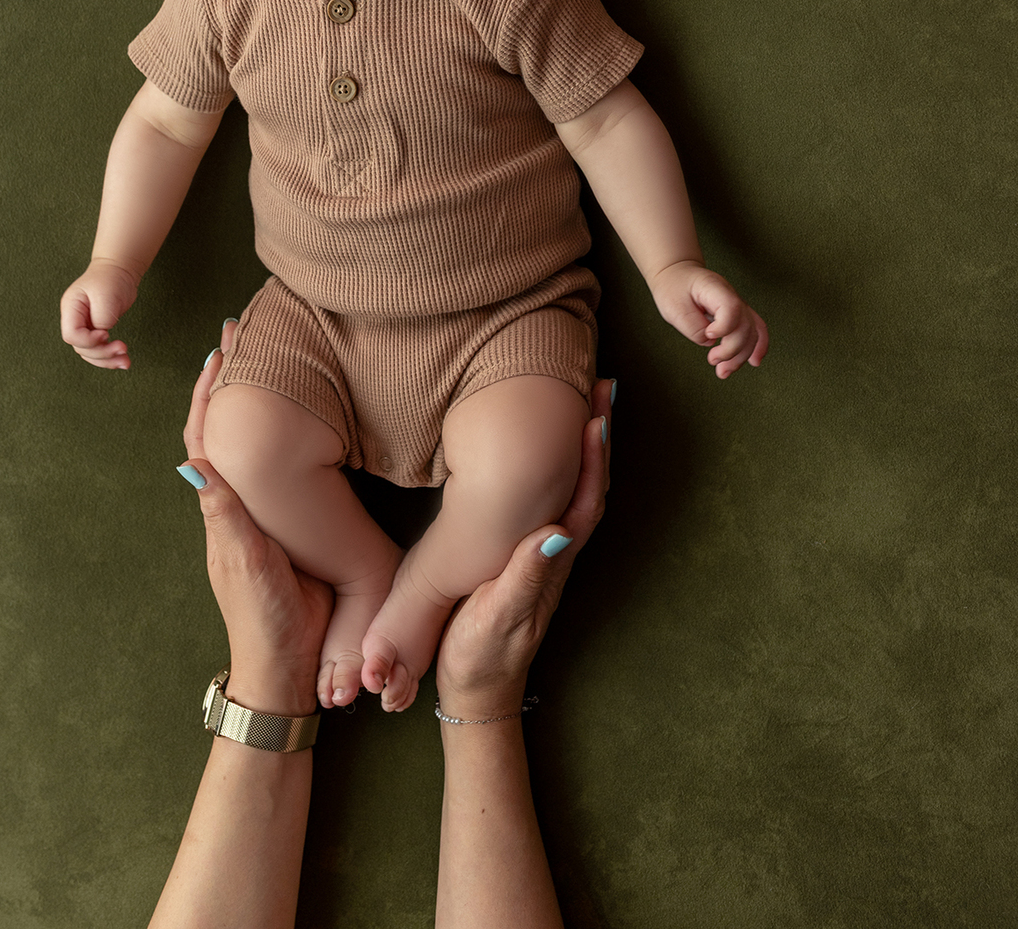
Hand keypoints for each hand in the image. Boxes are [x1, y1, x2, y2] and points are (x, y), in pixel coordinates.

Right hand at [59, 257, 137, 368]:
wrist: (118, 270)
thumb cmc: (111, 278)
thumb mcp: (106, 296)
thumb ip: (102, 319)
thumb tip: (103, 337)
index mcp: (71, 307)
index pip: (72, 335)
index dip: (88, 340)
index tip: (106, 333)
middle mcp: (74, 319)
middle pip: (81, 347)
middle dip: (102, 353)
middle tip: (123, 348)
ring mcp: (84, 326)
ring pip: (90, 353)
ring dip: (108, 360)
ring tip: (126, 362)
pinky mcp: (95, 330)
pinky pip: (99, 350)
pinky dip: (111, 357)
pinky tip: (123, 361)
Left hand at [179, 338, 332, 715]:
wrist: (286, 667)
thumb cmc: (267, 617)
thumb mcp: (246, 563)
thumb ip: (225, 515)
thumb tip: (192, 463)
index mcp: (221, 509)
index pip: (204, 437)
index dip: (209, 392)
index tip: (222, 347)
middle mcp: (230, 507)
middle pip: (218, 430)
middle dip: (225, 382)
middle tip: (239, 336)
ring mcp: (252, 518)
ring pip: (240, 446)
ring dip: (242, 402)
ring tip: (257, 363)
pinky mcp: (278, 529)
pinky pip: (267, 469)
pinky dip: (268, 434)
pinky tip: (284, 425)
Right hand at [434, 377, 611, 720]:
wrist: (475, 692)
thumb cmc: (482, 656)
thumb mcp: (497, 618)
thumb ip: (524, 577)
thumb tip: (557, 532)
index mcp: (552, 561)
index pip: (584, 501)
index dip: (594, 459)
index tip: (598, 415)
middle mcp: (555, 551)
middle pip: (588, 486)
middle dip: (598, 438)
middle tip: (602, 387)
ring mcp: (543, 552)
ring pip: (574, 490)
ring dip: (585, 447)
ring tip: (588, 402)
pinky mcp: (525, 554)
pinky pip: (553, 499)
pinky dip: (562, 467)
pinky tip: (553, 449)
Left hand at [650, 260, 768, 377]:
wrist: (676, 273)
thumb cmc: (674, 287)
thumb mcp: (673, 306)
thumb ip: (692, 326)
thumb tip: (709, 342)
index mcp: (714, 288)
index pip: (732, 307)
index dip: (724, 327)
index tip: (709, 335)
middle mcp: (731, 295)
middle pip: (745, 325)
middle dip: (731, 349)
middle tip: (712, 360)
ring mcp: (737, 304)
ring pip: (752, 332)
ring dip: (741, 355)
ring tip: (723, 371)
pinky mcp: (737, 314)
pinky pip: (755, 329)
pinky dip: (757, 346)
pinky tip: (754, 361)